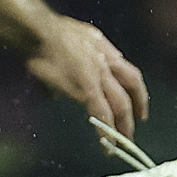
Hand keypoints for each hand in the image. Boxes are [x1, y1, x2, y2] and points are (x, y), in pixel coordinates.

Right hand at [28, 13, 147, 142]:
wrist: (37, 31)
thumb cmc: (42, 32)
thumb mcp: (66, 38)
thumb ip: (73, 58)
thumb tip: (57, 89)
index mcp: (102, 47)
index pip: (127, 70)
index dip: (135, 88)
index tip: (136, 101)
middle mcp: (106, 60)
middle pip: (132, 86)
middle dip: (138, 106)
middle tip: (137, 122)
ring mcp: (99, 75)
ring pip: (121, 104)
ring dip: (124, 125)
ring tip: (124, 142)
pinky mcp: (87, 88)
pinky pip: (102, 113)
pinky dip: (107, 131)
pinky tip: (107, 145)